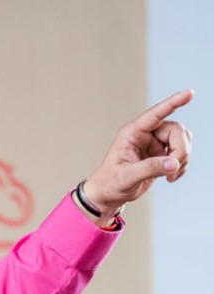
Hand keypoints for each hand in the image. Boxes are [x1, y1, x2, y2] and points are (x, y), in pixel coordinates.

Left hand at [82, 90, 192, 223]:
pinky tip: (171, 177)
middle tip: (174, 170)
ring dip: (182, 158)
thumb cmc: (110, 183)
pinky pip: (181, 153)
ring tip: (171, 176)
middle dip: (180, 150)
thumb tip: (173, 164)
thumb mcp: (126, 177)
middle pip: (176, 131)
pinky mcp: (162, 154)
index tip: (189, 93)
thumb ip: (150, 168)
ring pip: (182, 140)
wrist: (109, 195)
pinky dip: (181, 166)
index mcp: (132, 132)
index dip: (173, 103)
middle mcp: (146, 134)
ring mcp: (155, 143)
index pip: (156, 114)